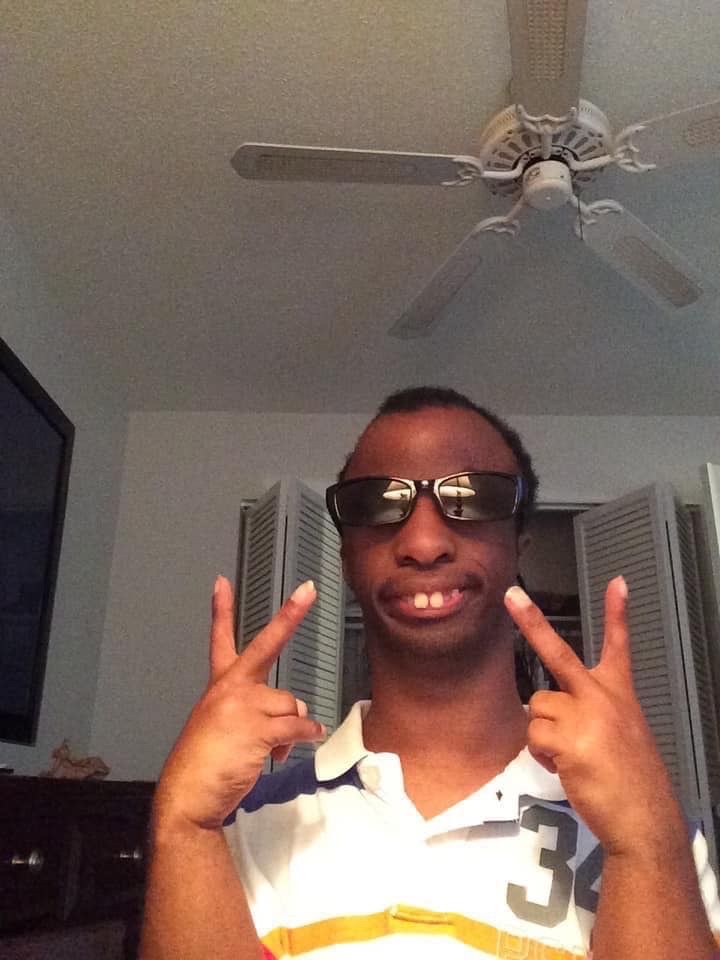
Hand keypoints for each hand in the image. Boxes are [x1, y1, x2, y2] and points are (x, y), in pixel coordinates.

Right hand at [154, 576, 326, 831]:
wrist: (187, 798)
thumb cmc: (205, 766)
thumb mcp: (222, 727)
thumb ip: (257, 712)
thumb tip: (297, 715)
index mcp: (219, 686)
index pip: (219, 639)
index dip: (221, 608)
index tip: (221, 581)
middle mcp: (230, 688)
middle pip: (265, 645)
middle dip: (290, 616)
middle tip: (308, 590)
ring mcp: (242, 706)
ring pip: (290, 704)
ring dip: (291, 727)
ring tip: (271, 748)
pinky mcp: (256, 728)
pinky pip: (296, 726)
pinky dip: (304, 735)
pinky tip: (295, 745)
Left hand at [505, 576, 682, 855]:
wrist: (646, 819)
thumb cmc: (632, 779)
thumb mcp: (623, 733)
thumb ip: (591, 712)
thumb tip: (549, 713)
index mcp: (619, 694)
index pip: (619, 645)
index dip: (617, 612)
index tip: (617, 582)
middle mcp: (602, 698)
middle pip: (559, 653)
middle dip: (531, 622)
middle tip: (511, 594)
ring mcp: (585, 717)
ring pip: (538, 709)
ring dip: (545, 734)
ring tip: (572, 756)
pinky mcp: (569, 740)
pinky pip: (535, 737)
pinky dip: (543, 756)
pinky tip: (567, 769)